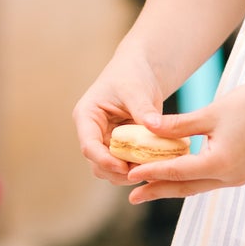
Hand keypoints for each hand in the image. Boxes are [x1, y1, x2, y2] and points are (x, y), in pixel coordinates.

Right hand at [73, 54, 167, 185]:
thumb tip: (154, 126)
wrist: (140, 72)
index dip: (104, 160)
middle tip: (144, 171)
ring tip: (153, 168)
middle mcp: (93, 134)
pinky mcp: (121, 149)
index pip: (89, 146)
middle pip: (98, 164)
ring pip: (111, 170)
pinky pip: (127, 165)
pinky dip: (140, 168)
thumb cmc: (132, 74)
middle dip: (119, 172)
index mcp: (86, 117)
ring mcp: (106, 143)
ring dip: (130, 173)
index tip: (125, 168)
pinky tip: (157, 164)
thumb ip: (143, 109)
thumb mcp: (136, 89)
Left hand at [124, 77, 244, 202]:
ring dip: (175, 186)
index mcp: (221, 162)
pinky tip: (179, 175)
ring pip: (200, 186)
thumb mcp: (209, 112)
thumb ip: (178, 126)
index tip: (129, 176)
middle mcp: (232, 176)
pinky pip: (213, 179)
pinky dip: (193, 178)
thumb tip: (147, 129)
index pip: (177, 172)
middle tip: (132, 197)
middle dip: (158, 191)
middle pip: (187, 187)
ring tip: (150, 188)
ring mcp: (242, 177)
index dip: (151, 174)